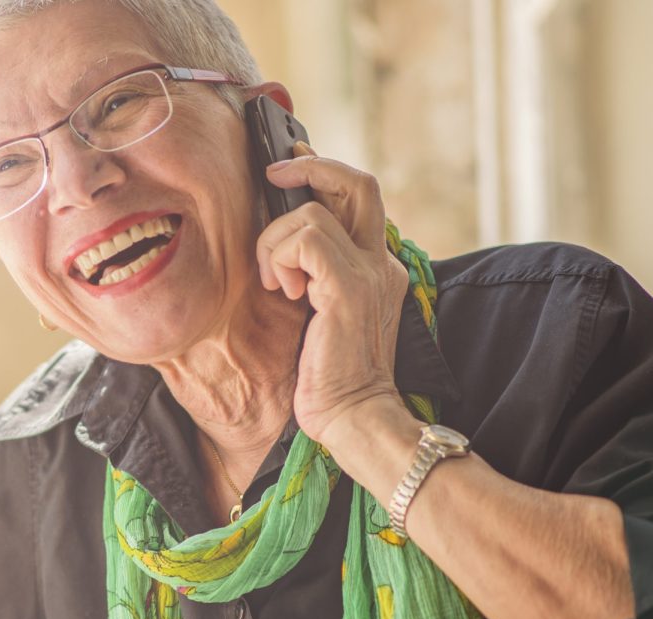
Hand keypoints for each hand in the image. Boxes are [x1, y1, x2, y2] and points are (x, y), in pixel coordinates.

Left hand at [256, 144, 409, 446]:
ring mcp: (368, 273)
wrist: (357, 418)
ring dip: (276, 241)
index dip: (322, 173)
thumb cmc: (331, 378)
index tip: (287, 168)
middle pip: (357, 182)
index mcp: (375, 267)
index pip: (357, 198)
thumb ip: (313, 277)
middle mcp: (379, 263)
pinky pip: (306, 239)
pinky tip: (282, 291)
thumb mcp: (321, 314)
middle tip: (273, 175)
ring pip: (314, 212)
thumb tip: (279, 247)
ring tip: (276, 283)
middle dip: (309, 166)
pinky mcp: (349, 288)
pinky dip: (280, 258)